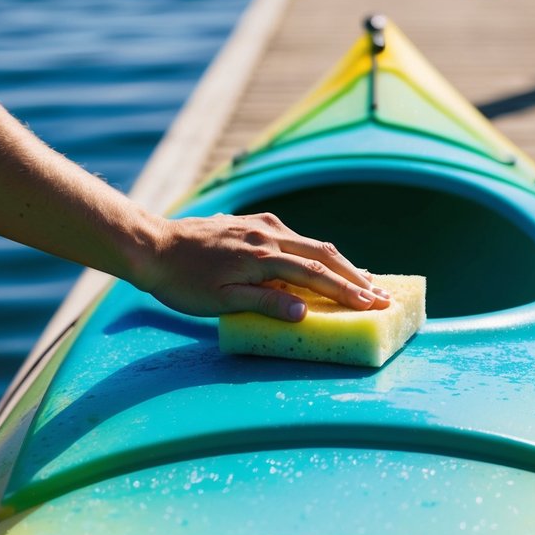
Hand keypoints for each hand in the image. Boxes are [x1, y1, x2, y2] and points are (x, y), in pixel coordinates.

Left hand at [137, 212, 390, 320]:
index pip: (315, 275)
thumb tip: (303, 311)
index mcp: (262, 256)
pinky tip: (324, 262)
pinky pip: (295, 237)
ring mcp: (261, 225)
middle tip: (382, 294)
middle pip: (323, 253)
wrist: (152, 247)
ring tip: (364, 280)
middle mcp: (267, 234)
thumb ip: (264, 303)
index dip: (346, 291)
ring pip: (311, 242)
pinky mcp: (253, 223)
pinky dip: (316, 252)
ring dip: (340, 263)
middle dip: (355, 275)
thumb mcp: (221, 301)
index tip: (372, 304)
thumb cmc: (182, 282)